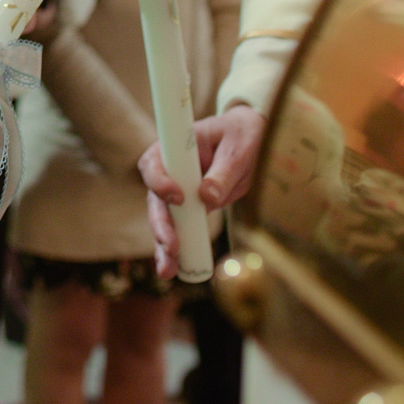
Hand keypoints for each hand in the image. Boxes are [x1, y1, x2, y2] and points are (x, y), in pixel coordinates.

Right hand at [140, 105, 265, 275]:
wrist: (249, 137)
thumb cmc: (241, 135)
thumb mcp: (239, 149)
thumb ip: (224, 172)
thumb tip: (208, 198)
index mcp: (175, 147)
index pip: (154, 162)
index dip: (160, 181)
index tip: (178, 197)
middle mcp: (170, 169)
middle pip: (155, 198)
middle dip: (161, 224)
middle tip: (171, 245)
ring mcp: (177, 190)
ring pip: (163, 218)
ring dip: (163, 244)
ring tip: (168, 268)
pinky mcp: (189, 207)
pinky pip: (179, 228)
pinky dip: (176, 249)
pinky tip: (174, 269)